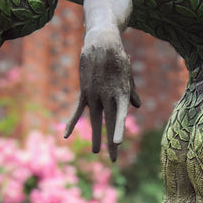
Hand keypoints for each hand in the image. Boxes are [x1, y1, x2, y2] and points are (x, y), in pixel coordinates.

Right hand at [64, 30, 140, 160]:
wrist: (102, 42)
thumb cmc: (118, 59)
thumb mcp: (128, 75)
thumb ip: (132, 92)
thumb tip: (137, 106)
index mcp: (120, 93)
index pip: (120, 116)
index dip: (118, 130)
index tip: (117, 143)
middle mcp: (107, 96)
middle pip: (109, 123)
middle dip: (110, 142)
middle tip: (114, 160)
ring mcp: (94, 95)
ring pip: (94, 120)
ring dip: (95, 137)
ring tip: (95, 152)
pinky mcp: (84, 92)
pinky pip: (77, 111)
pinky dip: (72, 123)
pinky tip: (66, 135)